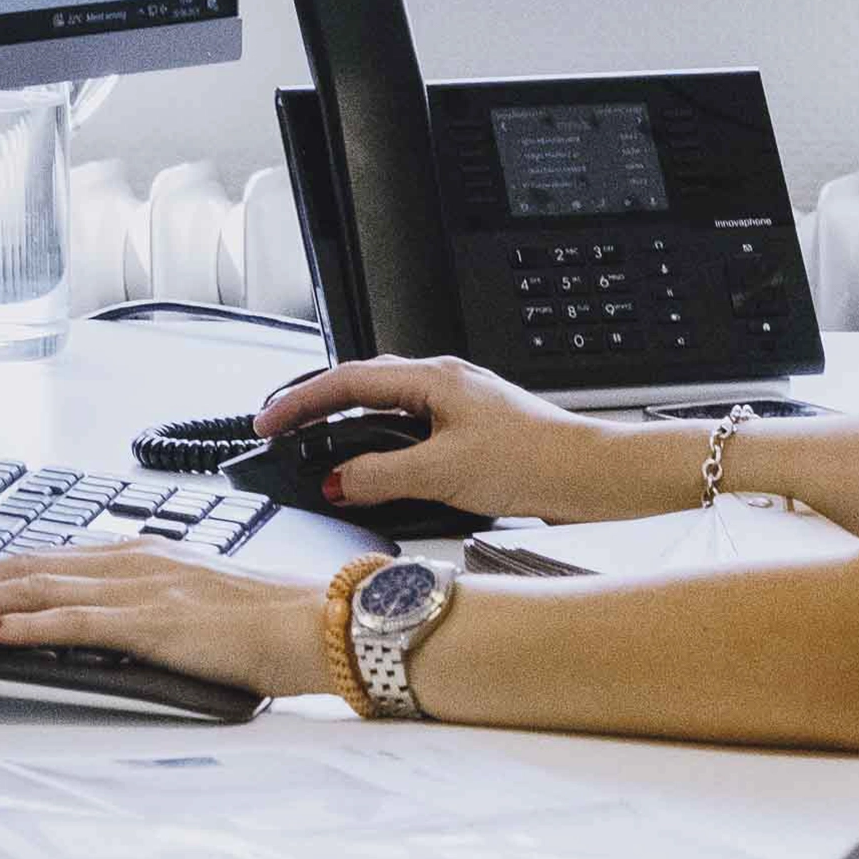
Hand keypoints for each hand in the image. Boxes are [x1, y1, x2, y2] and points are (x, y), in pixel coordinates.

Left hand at [0, 544, 329, 696]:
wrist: (317, 625)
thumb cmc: (263, 623)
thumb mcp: (187, 609)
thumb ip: (138, 608)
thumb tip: (88, 620)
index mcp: (139, 557)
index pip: (43, 559)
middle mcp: (132, 561)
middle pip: (25, 566)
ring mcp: (141, 588)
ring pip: (35, 587)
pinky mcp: (152, 623)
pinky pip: (74, 623)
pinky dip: (24, 625)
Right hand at [256, 353, 611, 520]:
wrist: (591, 475)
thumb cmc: (535, 459)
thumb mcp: (444, 472)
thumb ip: (382, 476)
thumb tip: (338, 480)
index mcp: (434, 378)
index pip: (349, 380)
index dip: (301, 400)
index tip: (268, 420)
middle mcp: (444, 384)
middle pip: (363, 388)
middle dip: (318, 409)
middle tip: (280, 432)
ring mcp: (458, 407)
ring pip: (387, 413)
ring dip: (350, 433)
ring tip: (317, 457)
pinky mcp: (470, 434)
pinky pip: (409, 434)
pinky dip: (381, 452)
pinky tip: (376, 477)